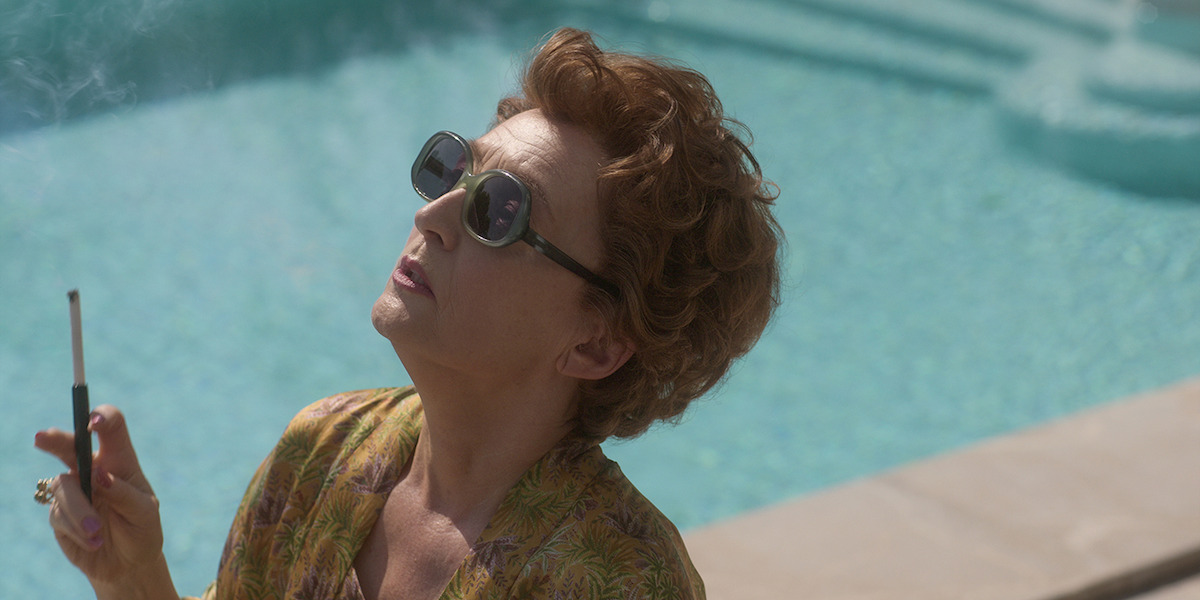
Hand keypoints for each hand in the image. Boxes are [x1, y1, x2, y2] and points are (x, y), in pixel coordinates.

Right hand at [34, 404, 168, 588]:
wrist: (127, 563)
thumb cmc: (142, 530)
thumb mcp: (144, 513)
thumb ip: (123, 493)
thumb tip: (99, 475)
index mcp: (121, 460)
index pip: (112, 429)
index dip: (103, 418)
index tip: (95, 420)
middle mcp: (94, 469)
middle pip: (71, 445)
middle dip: (57, 439)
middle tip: (42, 437)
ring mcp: (74, 489)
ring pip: (63, 486)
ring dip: (79, 510)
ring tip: (96, 531)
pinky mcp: (59, 512)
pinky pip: (59, 515)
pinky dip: (77, 530)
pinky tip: (94, 542)